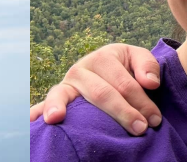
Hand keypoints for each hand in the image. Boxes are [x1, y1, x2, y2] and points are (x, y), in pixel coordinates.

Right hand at [28, 43, 161, 135]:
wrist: (110, 69)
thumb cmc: (128, 68)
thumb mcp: (139, 59)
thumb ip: (148, 66)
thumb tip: (150, 83)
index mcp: (101, 57)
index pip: (123, 83)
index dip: (142, 102)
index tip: (154, 120)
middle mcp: (80, 69)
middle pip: (100, 93)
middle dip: (122, 112)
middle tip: (140, 129)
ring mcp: (66, 84)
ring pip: (64, 95)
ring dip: (60, 107)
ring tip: (56, 118)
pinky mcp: (57, 99)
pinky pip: (45, 104)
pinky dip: (37, 112)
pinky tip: (32, 121)